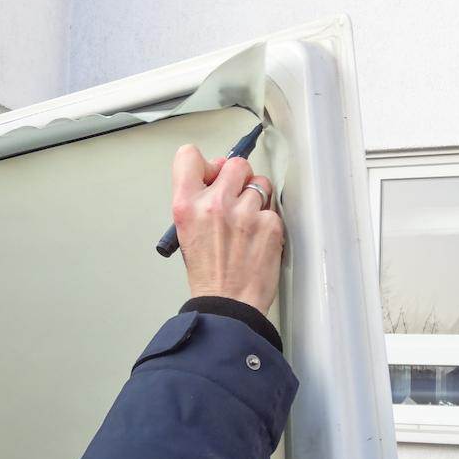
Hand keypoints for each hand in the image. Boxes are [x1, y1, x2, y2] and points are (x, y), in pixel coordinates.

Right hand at [170, 144, 282, 313]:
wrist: (227, 302)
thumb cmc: (207, 272)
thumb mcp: (186, 231)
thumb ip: (198, 199)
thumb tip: (218, 174)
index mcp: (186, 205)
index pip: (189, 156)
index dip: (204, 164)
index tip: (211, 174)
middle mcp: (214, 204)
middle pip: (235, 163)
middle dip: (238, 178)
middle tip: (235, 199)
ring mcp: (244, 212)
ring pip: (260, 182)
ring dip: (256, 198)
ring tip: (247, 223)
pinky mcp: (269, 223)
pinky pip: (272, 207)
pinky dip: (268, 220)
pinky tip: (257, 238)